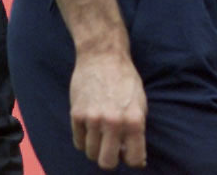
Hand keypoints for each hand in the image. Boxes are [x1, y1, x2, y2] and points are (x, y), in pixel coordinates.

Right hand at [69, 49, 147, 169]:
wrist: (102, 54)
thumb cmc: (124, 78)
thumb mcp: (140, 103)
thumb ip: (138, 131)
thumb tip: (137, 161)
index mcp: (134, 120)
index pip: (134, 160)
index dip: (131, 159)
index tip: (128, 151)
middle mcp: (113, 122)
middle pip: (107, 163)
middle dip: (110, 158)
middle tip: (111, 146)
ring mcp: (93, 118)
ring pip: (91, 153)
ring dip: (96, 147)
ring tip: (100, 132)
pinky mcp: (76, 113)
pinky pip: (78, 142)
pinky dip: (84, 139)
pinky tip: (90, 126)